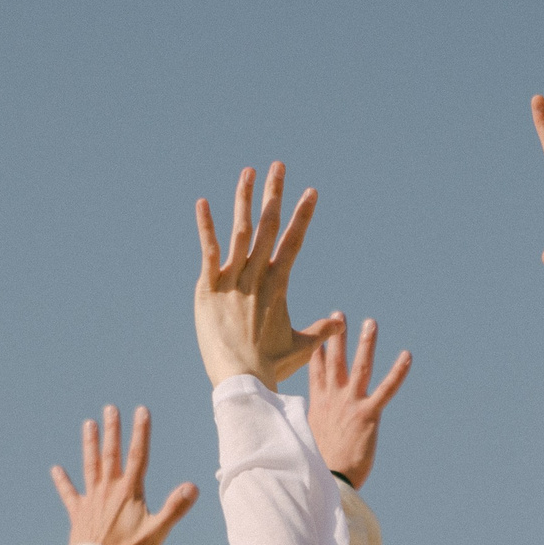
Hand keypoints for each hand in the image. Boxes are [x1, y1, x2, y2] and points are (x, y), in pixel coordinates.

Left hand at [49, 404, 197, 544]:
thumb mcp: (158, 531)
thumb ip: (175, 507)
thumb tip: (193, 486)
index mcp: (129, 491)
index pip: (138, 455)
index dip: (141, 432)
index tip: (141, 410)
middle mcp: (109, 490)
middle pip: (111, 454)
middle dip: (113, 430)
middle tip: (110, 408)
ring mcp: (91, 500)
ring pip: (90, 466)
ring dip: (90, 444)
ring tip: (88, 424)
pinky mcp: (79, 514)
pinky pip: (69, 494)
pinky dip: (63, 481)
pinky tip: (55, 469)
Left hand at [194, 162, 341, 386]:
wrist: (243, 379)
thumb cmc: (272, 366)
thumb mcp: (301, 347)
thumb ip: (321, 330)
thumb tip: (341, 321)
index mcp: (279, 284)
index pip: (294, 241)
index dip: (304, 215)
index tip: (312, 192)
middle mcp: (258, 275)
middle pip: (269, 226)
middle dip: (274, 194)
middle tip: (278, 165)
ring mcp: (233, 279)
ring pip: (241, 230)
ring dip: (244, 199)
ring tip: (249, 172)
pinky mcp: (210, 288)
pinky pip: (208, 251)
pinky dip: (206, 227)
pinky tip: (202, 202)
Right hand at [306, 318, 410, 488]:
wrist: (328, 479)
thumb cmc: (319, 466)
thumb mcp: (309, 440)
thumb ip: (310, 427)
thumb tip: (306, 429)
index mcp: (318, 405)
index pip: (315, 372)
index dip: (316, 352)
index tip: (316, 336)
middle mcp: (332, 399)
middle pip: (333, 360)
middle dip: (336, 336)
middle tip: (338, 315)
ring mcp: (350, 404)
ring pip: (360, 366)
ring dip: (366, 343)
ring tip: (370, 322)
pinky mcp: (368, 414)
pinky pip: (386, 388)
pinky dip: (398, 371)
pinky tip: (407, 355)